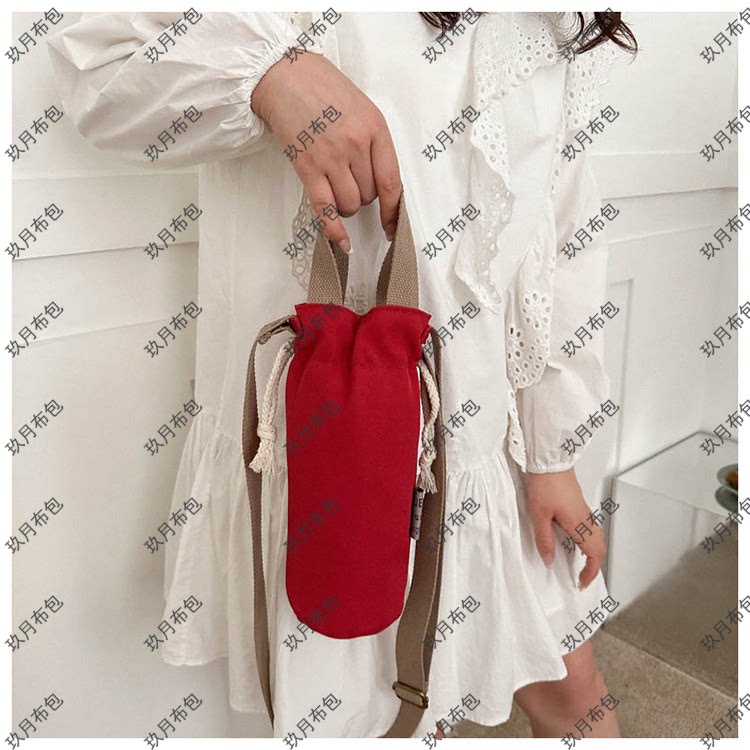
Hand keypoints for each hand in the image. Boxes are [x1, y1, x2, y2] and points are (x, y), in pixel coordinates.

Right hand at [251, 49, 402, 252]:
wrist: (283, 75)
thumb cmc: (323, 89)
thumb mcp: (361, 107)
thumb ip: (373, 142)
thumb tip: (380, 182)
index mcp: (375, 128)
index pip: (392, 182)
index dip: (393, 210)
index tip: (393, 226)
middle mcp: (356, 144)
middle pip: (369, 195)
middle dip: (362, 196)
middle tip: (349, 180)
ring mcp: (331, 157)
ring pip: (350, 204)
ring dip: (346, 207)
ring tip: (336, 188)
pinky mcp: (307, 167)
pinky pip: (325, 208)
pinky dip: (334, 229)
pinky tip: (340, 242)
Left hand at [525, 467, 605, 588]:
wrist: (550, 461)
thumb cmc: (545, 484)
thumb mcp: (539, 515)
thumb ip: (544, 540)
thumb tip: (549, 560)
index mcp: (580, 525)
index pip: (594, 555)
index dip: (590, 573)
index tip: (582, 583)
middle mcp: (586, 519)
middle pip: (600, 548)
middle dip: (594, 566)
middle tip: (582, 577)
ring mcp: (585, 511)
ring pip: (597, 537)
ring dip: (592, 553)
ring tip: (579, 563)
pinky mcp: (579, 505)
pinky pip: (590, 528)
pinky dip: (588, 541)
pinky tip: (573, 541)